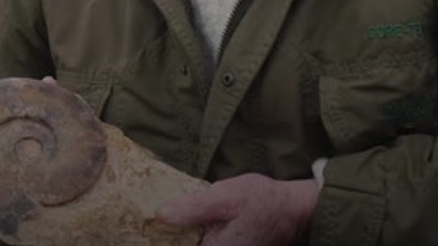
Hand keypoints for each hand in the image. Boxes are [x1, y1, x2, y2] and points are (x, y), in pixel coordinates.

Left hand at [157, 173, 317, 245]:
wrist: (294, 208)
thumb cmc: (262, 201)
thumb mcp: (225, 196)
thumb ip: (193, 208)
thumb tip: (160, 215)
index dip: (161, 239)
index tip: (143, 229)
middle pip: (184, 244)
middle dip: (171, 235)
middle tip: (152, 220)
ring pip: (194, 242)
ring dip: (181, 234)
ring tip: (165, 218)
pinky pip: (204, 240)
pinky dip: (193, 233)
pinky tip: (183, 219)